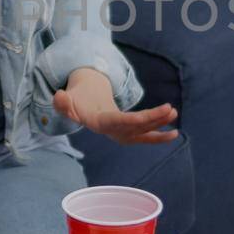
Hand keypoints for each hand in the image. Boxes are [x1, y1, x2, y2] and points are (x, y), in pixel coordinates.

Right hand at [52, 68, 177, 144]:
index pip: (117, 122)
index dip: (130, 121)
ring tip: (174, 113)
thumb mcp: (66, 100)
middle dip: (153, 119)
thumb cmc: (76, 101)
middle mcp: (114, 132)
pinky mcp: (130, 133)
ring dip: (160, 123)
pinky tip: (174, 132)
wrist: (84, 106)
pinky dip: (160, 135)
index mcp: (99, 123)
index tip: (144, 118)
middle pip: (135, 127)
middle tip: (169, 110)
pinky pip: (146, 136)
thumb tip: (58, 96)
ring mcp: (123, 134)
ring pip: (144, 131)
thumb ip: (62, 102)